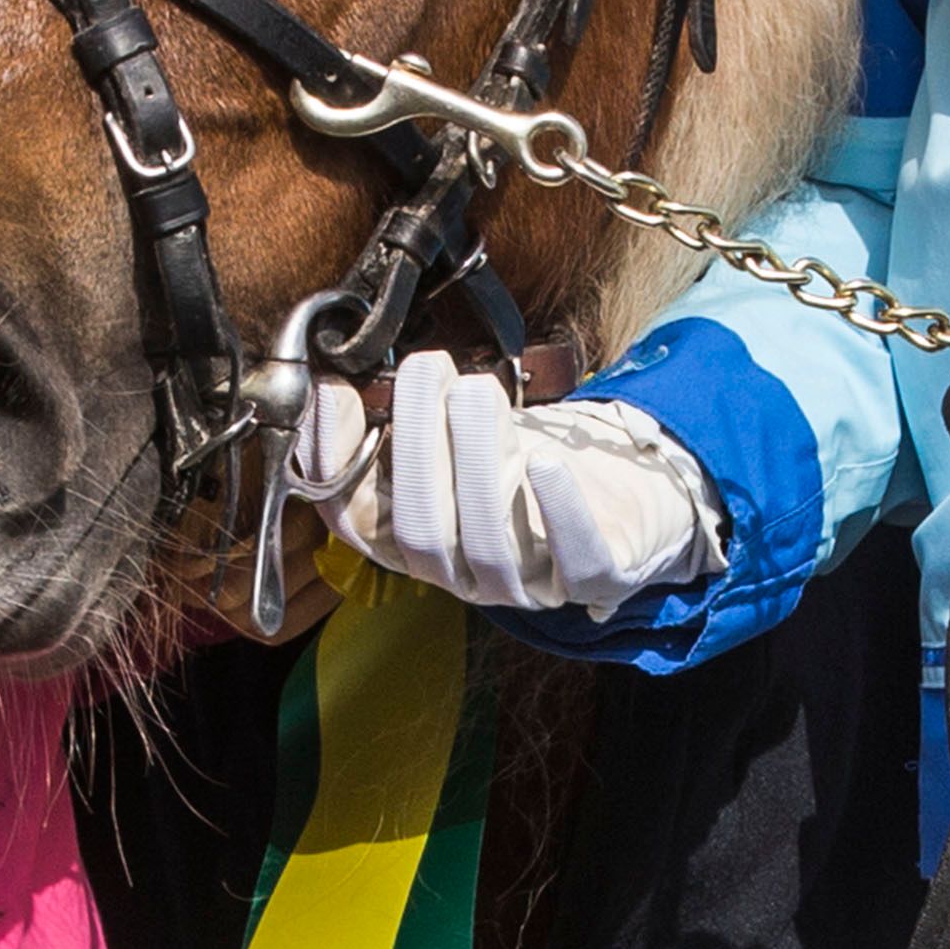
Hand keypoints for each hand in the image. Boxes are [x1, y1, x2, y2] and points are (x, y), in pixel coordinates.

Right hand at [296, 352, 724, 616]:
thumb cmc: (522, 458)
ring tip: (477, 389)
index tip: (335, 387)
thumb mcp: (453, 440)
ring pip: (487, 543)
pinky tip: (547, 460)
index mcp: (416, 541)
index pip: (354, 518)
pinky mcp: (595, 577)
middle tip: (425, 366)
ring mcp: (527, 582)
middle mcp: (463, 574)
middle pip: (420, 529)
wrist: (617, 493)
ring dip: (477, 461)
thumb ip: (398, 423)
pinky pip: (576, 561)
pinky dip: (559, 512)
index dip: (334, 459)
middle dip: (416, 445)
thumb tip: (332, 377)